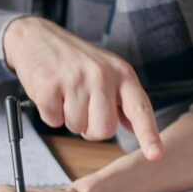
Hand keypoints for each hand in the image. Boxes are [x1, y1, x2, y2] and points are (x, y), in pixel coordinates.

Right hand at [3, 16, 162, 159]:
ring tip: (66, 93)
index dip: (149, 134)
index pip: (140, 108)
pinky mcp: (50, 87)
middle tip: (83, 106)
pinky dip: (50, 113)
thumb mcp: (108, 70)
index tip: (156, 154)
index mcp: (122, 73)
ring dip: (69, 118)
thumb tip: (134, 127)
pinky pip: (53, 122)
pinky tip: (51, 92)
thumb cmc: (76, 59)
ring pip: (77, 128)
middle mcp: (102, 76)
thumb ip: (122, 98)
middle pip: (104, 130)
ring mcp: (76, 80)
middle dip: (91, 128)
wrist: (37, 36)